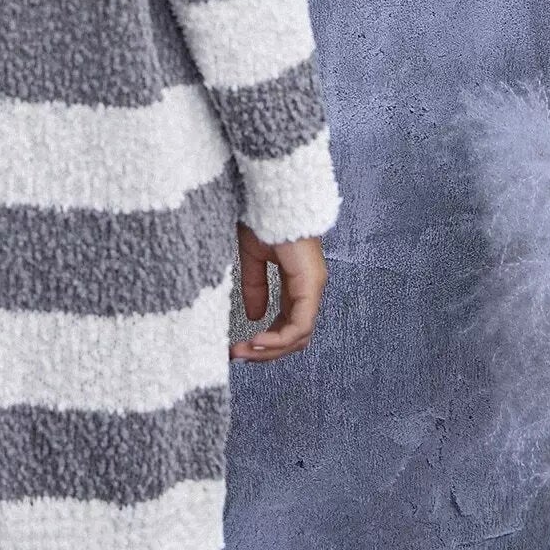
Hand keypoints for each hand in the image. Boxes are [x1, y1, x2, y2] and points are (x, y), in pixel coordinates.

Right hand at [231, 221, 327, 362]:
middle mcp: (309, 288)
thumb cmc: (262, 216)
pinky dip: (279, 338)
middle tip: (237, 356)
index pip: (289, 324)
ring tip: (243, 352)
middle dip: (266, 352)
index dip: (266, 341)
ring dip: (270, 349)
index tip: (237, 347)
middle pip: (295, 336)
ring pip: (299, 336)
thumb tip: (255, 316)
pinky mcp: (311, 282)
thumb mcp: (252, 256)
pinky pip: (300, 323)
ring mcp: (312, 286)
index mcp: (298, 282)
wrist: (270, 193)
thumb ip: (255, 285)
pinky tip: (257, 341)